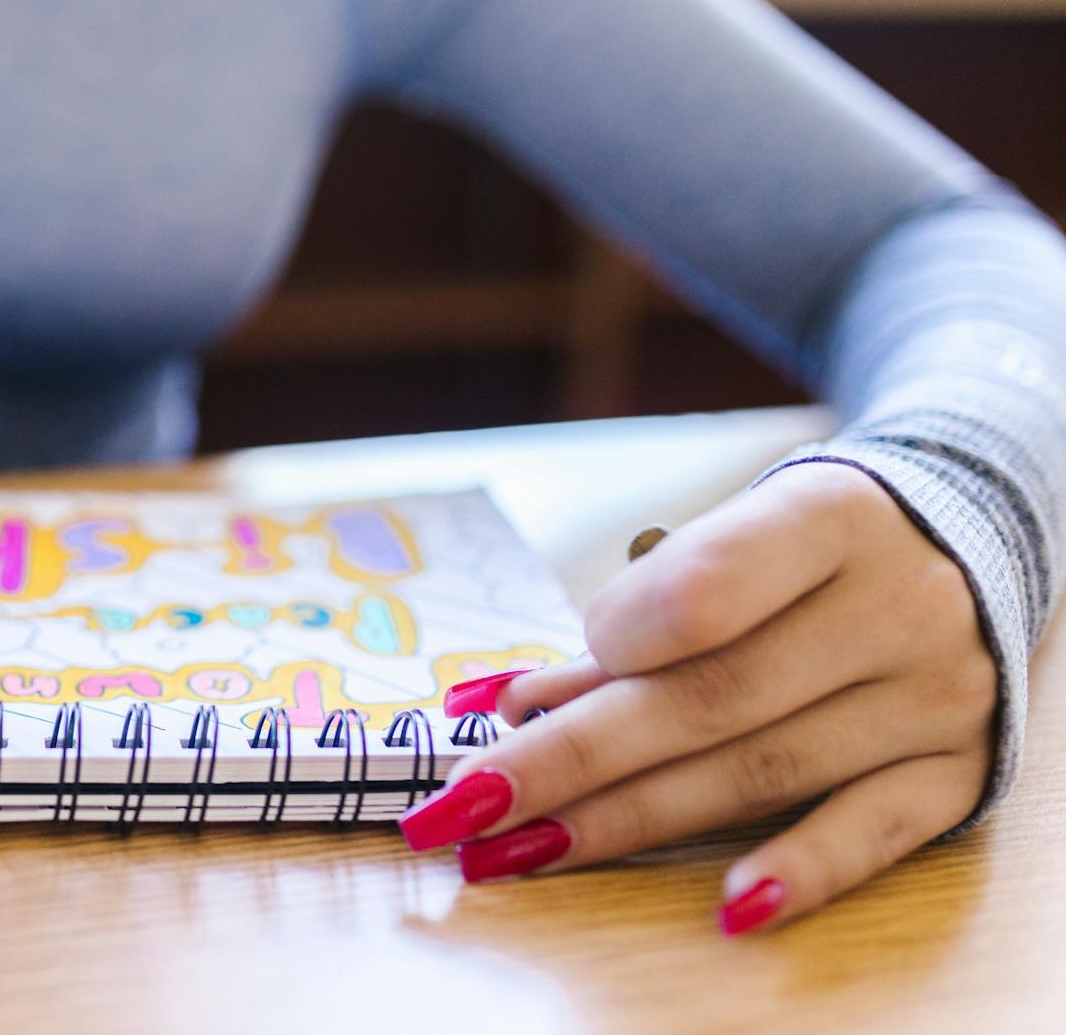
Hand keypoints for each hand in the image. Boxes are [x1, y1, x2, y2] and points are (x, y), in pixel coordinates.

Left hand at [399, 462, 997, 933]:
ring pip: (761, 769)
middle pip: (708, 699)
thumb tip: (501, 705)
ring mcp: (935, 694)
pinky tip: (727, 906)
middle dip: (570, 759)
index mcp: (829, 517)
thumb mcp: (725, 545)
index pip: (706, 590)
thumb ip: (631, 621)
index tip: (515, 697)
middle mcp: (896, 604)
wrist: (956, 543)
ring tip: (524, 850)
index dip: (606, 648)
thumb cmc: (796, 551)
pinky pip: (872, 832)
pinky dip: (797, 869)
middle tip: (467, 803)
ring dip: (629, 819)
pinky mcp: (957, 772)